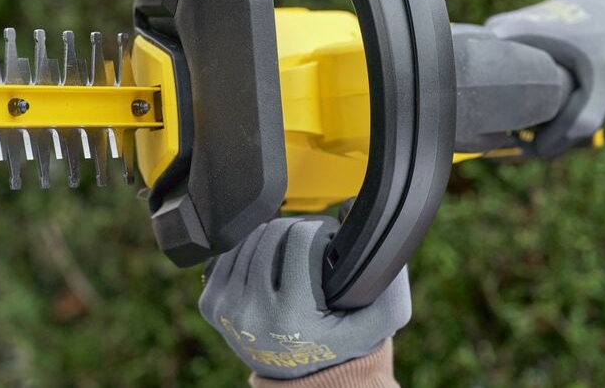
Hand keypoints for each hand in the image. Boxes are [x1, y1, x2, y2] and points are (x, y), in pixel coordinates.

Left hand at [199, 216, 410, 380]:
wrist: (296, 379)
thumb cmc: (335, 345)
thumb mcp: (373, 328)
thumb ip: (392, 296)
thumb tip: (394, 261)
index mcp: (290, 317)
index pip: (299, 239)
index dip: (319, 232)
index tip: (326, 241)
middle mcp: (251, 314)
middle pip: (271, 233)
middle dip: (295, 230)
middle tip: (310, 243)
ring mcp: (226, 309)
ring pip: (249, 239)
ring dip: (272, 238)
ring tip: (290, 253)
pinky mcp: (210, 304)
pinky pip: (228, 252)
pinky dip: (248, 249)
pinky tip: (266, 262)